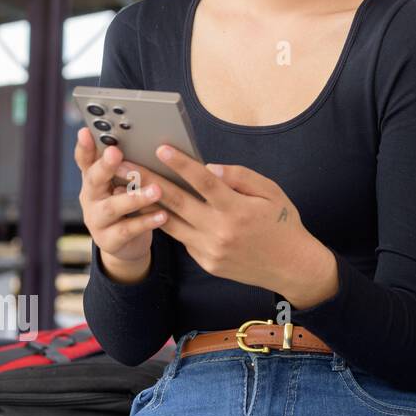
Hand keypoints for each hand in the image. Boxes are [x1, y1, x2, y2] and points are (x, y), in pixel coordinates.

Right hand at [74, 127, 166, 264]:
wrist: (126, 244)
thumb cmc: (128, 204)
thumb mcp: (123, 184)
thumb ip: (129, 166)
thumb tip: (150, 139)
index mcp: (94, 179)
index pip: (85, 160)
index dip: (84, 147)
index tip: (86, 131)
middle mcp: (90, 198)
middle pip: (94, 180)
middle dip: (104, 166)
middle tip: (115, 153)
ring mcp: (97, 220)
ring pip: (112, 207)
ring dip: (134, 197)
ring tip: (156, 190)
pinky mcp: (109, 240)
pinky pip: (128, 230)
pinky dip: (146, 221)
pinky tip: (163, 215)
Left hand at [114, 145, 329, 296]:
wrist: (292, 267)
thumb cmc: (283, 224)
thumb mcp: (272, 192)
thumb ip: (241, 176)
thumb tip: (210, 167)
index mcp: (238, 209)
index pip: (203, 181)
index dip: (181, 163)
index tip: (161, 148)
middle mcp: (220, 231)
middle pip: (176, 201)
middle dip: (147, 181)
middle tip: (124, 166)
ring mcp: (210, 250)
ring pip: (170, 223)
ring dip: (145, 204)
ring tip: (126, 188)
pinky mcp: (206, 262)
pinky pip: (184, 238)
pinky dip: (169, 223)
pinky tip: (154, 210)